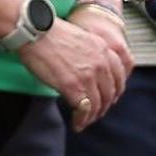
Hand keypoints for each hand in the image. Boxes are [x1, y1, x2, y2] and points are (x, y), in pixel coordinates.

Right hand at [19, 11, 133, 132]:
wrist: (35, 31)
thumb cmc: (50, 34)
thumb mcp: (82, 38)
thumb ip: (91, 54)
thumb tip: (88, 71)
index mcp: (104, 50)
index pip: (119, 76)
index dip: (114, 91)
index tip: (108, 98)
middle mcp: (100, 64)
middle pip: (110, 93)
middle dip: (103, 106)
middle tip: (96, 113)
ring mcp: (88, 76)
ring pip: (98, 104)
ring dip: (92, 116)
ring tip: (85, 121)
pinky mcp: (73, 87)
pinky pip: (84, 110)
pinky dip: (82, 120)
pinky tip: (77, 124)